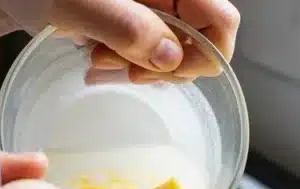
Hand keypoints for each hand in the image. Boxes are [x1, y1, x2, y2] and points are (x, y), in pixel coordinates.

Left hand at [1, 0, 239, 81]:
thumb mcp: (78, 2)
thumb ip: (127, 27)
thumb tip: (170, 58)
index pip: (220, 19)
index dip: (202, 53)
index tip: (163, 70)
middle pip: (198, 41)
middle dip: (161, 64)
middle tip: (119, 66)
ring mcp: (150, 6)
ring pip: (172, 52)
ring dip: (138, 67)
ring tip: (99, 59)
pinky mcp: (132, 21)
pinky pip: (147, 53)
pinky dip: (124, 63)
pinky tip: (96, 56)